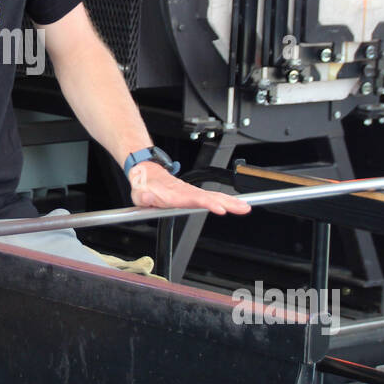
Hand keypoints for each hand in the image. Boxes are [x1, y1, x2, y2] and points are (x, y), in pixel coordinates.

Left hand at [128, 162, 250, 215]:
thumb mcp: (138, 193)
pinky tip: (236, 205)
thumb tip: (146, 196)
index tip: (220, 208)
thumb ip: (143, 196)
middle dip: (228, 202)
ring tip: (245, 207)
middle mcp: (186, 193)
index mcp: (175, 194)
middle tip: (243, 207)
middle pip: (211, 197)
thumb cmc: (144, 186)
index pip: (195, 199)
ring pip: (214, 197)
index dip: (208, 203)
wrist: (146, 175)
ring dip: (231, 202)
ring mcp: (191, 193)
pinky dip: (226, 201)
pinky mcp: (193, 195)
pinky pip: (212, 198)